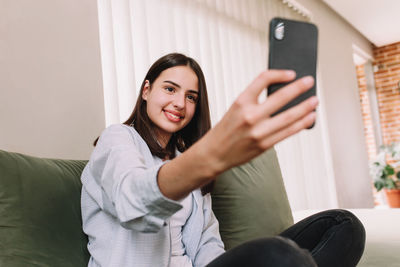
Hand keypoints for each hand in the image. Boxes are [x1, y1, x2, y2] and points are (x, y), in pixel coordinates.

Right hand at [198, 69, 317, 173]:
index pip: (263, 79)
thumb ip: (255, 100)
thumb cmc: (225, 130)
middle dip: (299, 88)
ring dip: (305, 107)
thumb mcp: (235, 108)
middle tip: (310, 81)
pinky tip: (309, 118)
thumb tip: (282, 93)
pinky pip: (288, 132)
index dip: (279, 74)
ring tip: (314, 101)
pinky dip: (301, 124)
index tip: (291, 73)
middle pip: (280, 98)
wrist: (215, 153)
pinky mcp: (264, 145)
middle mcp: (250, 115)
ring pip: (289, 117)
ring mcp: (258, 132)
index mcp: (241, 102)